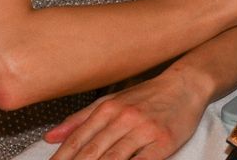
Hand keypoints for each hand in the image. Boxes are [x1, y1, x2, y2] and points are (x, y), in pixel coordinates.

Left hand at [46, 70, 206, 159]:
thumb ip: (80, 120)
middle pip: (91, 152)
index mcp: (107, 109)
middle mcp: (122, 118)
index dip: (61, 159)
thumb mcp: (111, 101)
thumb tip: (51, 138)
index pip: (77, 141)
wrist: (185, 85)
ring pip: (113, 159)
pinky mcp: (162, 141)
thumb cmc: (147, 95)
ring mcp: (143, 129)